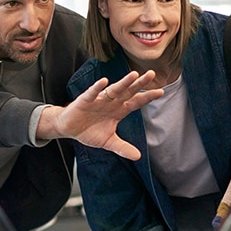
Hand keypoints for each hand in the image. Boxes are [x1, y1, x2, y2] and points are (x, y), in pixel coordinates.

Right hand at [38, 70, 162, 160]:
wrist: (68, 128)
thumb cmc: (88, 130)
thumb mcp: (108, 142)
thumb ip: (122, 147)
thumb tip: (137, 156)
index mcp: (118, 110)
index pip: (135, 102)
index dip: (147, 97)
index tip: (161, 92)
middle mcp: (111, 102)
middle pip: (128, 91)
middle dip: (139, 84)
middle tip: (152, 74)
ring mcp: (98, 100)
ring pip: (113, 90)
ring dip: (123, 82)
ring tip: (134, 75)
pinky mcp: (84, 101)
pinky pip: (92, 93)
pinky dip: (97, 88)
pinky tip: (104, 82)